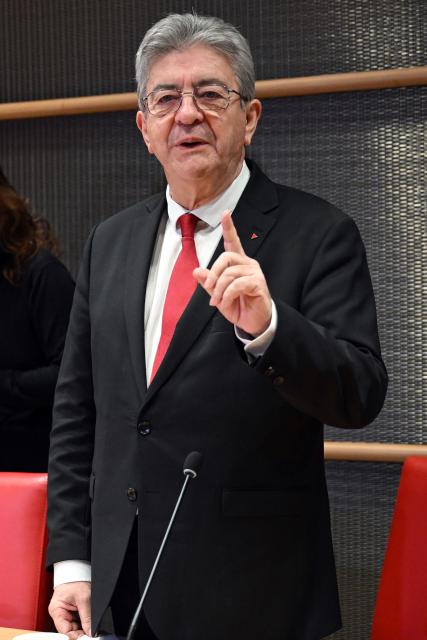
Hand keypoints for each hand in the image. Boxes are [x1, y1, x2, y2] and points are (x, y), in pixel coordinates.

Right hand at [48, 581, 91, 638]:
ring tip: (93, 630)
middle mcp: (60, 614)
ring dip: (84, 629)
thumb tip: (90, 632)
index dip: (75, 635)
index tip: (86, 637)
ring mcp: (67, 613)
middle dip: (81, 632)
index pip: (64, 630)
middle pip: (70, 630)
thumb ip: (87, 617)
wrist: (77, 570)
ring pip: (76, 627)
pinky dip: (85, 624)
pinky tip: (91, 625)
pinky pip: (79, 622)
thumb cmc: (76, 579)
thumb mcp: (84, 598)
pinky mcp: (73, 612)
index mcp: (56, 610)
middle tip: (91, 634)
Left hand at [193, 210, 271, 335]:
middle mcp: (248, 264)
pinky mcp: (258, 284)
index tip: (225, 213)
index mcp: (238, 264)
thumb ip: (209, 283)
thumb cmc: (239, 307)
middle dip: (213, 273)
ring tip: (216, 302)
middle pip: (226, 257)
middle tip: (208, 288)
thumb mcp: (218, 294)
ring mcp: (255, 273)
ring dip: (218, 289)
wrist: (253, 323)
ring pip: (230, 273)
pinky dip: (227, 295)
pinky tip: (225, 303)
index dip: (229, 227)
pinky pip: (237, 285)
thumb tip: (196, 270)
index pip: (233, 242)